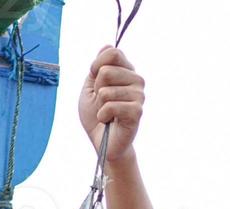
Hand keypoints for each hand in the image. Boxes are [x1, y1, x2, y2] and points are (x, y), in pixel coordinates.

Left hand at [78, 47, 143, 163]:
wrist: (102, 141)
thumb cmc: (96, 114)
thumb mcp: (90, 86)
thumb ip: (97, 67)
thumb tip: (108, 46)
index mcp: (126, 71)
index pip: (112, 52)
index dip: (96, 65)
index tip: (95, 80)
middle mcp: (136, 80)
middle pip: (106, 71)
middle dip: (97, 89)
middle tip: (103, 102)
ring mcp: (139, 95)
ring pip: (106, 90)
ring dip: (100, 105)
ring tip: (107, 113)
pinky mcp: (137, 111)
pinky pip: (110, 105)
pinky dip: (103, 115)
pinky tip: (109, 121)